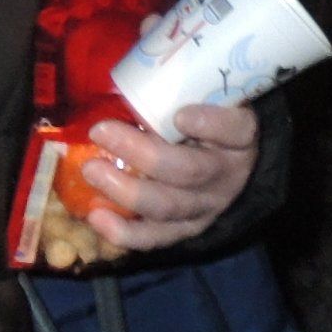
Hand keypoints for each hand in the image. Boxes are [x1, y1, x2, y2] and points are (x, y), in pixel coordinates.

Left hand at [78, 100, 257, 253]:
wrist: (226, 169)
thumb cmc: (205, 127)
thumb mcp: (207, 105)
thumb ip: (180, 97)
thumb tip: (130, 93)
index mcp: (240, 138)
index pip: (237, 129)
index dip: (211, 124)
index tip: (180, 114)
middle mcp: (227, 176)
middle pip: (189, 170)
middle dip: (142, 154)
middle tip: (100, 131)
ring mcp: (206, 208)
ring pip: (167, 206)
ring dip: (125, 190)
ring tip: (90, 170)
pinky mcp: (185, 231)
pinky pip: (155, 238)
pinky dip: (123, 232)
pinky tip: (96, 216)